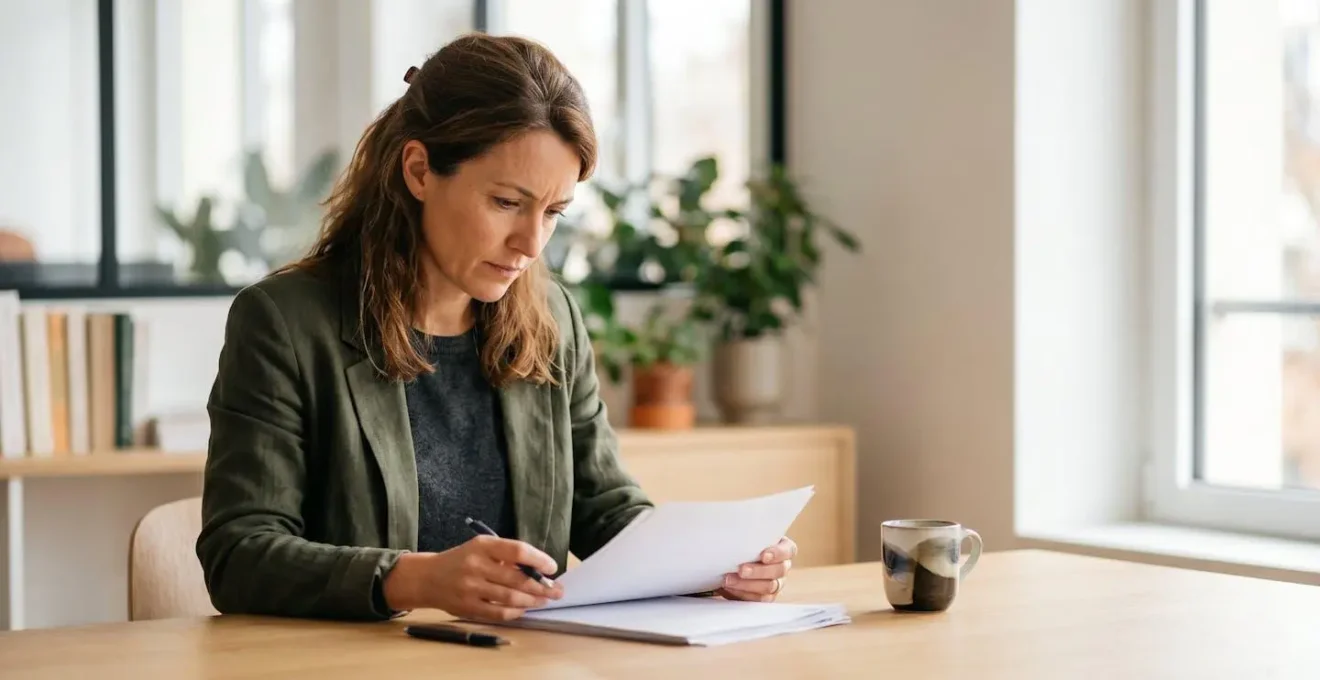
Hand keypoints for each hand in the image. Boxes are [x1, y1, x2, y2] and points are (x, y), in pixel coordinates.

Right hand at [383, 535, 563, 620]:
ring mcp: (470, 588)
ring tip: (544, 600)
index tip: (552, 567)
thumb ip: (506, 556)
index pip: (517, 551)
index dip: (539, 560)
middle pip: (517, 578)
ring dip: (532, 600)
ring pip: (510, 597)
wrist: (427, 577)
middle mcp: (476, 565)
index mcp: (482, 546)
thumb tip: (539, 570)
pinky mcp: (467, 607)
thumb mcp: (481, 548)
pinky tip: (524, 608)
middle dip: (542, 586)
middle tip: (556, 590)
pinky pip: (498, 612)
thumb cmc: (462, 560)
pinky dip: (515, 612)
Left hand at [717, 537, 796, 601]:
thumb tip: (734, 527)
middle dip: (758, 571)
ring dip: (747, 584)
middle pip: (778, 571)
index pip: (788, 550)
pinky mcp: (766, 597)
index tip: (763, 556)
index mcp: (784, 548)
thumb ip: (748, 534)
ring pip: (769, 587)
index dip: (777, 553)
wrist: (734, 561)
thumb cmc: (744, 543)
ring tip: (729, 580)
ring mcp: (777, 583)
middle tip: (741, 570)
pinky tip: (729, 588)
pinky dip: (743, 594)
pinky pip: (758, 599)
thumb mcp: (748, 535)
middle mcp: (783, 566)